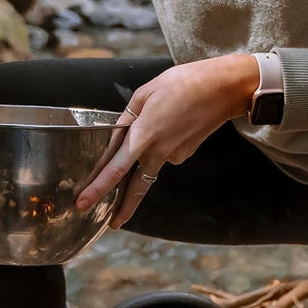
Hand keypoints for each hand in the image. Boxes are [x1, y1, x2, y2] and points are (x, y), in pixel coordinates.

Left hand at [77, 54, 259, 228]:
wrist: (224, 89)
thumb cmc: (185, 83)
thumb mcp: (146, 93)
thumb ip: (128, 117)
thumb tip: (118, 134)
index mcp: (144, 135)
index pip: (116, 169)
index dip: (98, 188)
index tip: (83, 203)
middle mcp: (159, 151)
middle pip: (136, 188)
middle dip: (122, 208)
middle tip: (111, 224)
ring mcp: (174, 155)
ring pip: (149, 167)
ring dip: (142, 164)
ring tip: (154, 133)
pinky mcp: (185, 154)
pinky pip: (164, 154)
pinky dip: (159, 146)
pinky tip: (169, 124)